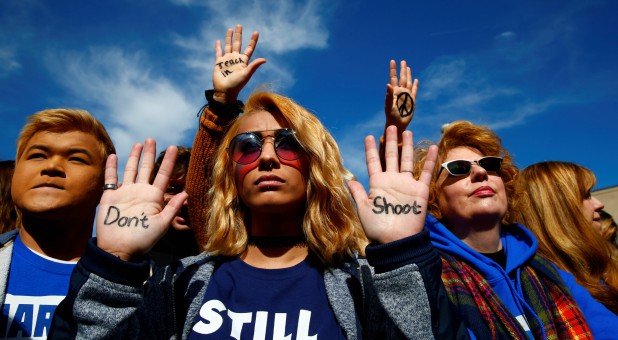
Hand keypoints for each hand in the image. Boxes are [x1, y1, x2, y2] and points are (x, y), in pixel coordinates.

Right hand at [96, 139, 187, 260]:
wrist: (119, 249)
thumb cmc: (142, 239)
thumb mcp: (161, 225)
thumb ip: (172, 208)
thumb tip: (187, 193)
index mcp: (154, 197)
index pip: (163, 175)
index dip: (168, 162)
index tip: (173, 148)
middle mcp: (141, 192)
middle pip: (146, 168)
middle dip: (150, 154)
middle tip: (152, 139)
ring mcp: (125, 193)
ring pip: (130, 170)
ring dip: (134, 157)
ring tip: (138, 144)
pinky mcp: (111, 197)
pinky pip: (111, 179)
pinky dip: (111, 167)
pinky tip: (113, 156)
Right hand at [212, 24, 266, 103]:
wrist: (225, 92)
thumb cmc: (237, 85)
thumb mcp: (246, 74)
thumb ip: (254, 66)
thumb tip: (265, 59)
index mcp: (243, 61)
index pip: (249, 48)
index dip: (253, 40)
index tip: (256, 32)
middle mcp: (236, 59)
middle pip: (238, 44)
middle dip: (239, 35)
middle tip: (239, 25)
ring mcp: (227, 60)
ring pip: (228, 46)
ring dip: (229, 38)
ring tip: (230, 29)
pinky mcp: (219, 62)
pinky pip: (218, 52)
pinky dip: (218, 46)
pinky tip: (219, 40)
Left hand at [348, 126, 436, 243]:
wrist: (396, 240)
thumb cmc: (377, 228)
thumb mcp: (363, 209)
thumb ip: (358, 193)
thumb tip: (348, 179)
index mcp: (377, 183)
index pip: (374, 162)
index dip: (372, 149)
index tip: (369, 136)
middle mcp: (392, 181)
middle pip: (392, 156)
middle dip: (391, 142)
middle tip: (391, 126)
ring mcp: (406, 185)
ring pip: (407, 161)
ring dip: (407, 147)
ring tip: (407, 131)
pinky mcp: (420, 191)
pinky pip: (426, 173)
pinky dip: (430, 161)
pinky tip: (433, 147)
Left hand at [384, 60, 417, 137]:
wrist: (397, 124)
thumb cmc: (391, 116)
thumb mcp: (389, 106)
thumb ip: (388, 95)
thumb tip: (388, 84)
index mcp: (394, 92)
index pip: (393, 78)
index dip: (393, 70)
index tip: (392, 61)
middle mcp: (400, 92)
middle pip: (402, 78)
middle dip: (402, 70)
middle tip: (403, 61)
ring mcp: (406, 96)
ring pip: (409, 82)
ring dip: (409, 75)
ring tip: (408, 67)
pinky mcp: (412, 101)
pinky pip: (415, 91)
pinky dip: (416, 85)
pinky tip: (416, 80)